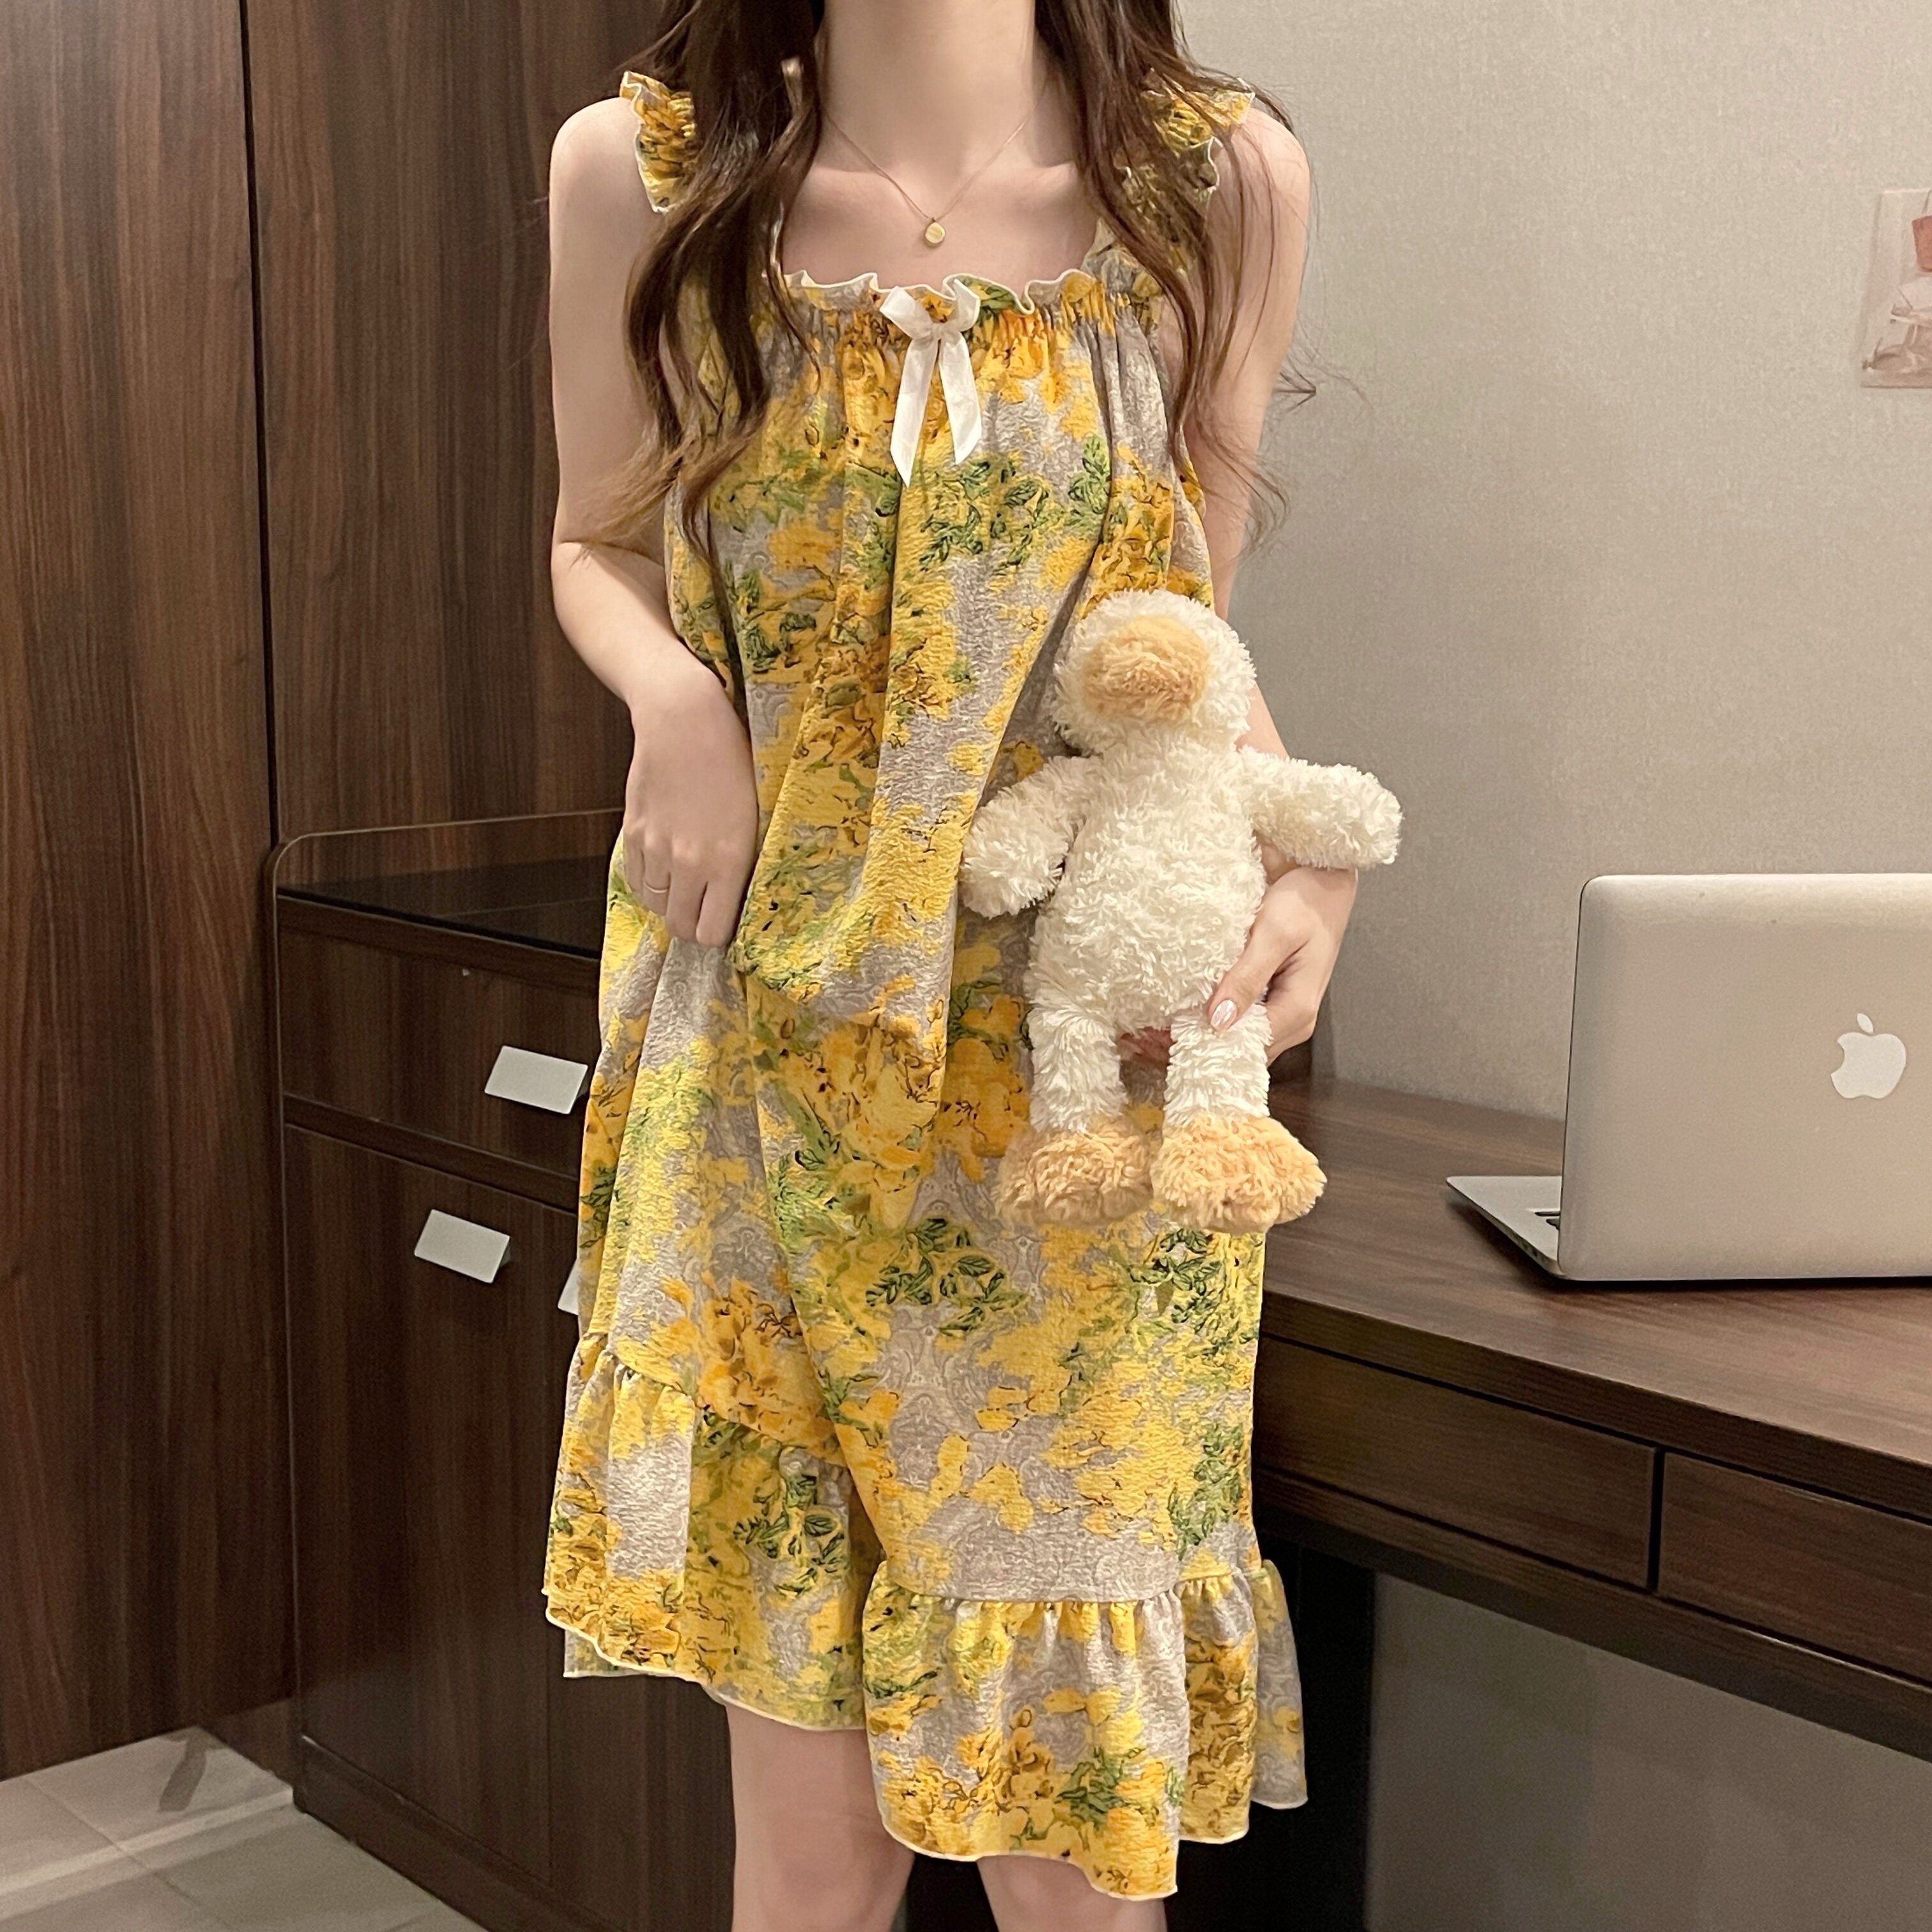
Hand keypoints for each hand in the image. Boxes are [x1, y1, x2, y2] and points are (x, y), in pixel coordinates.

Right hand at [623, 653, 759, 946]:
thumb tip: (732, 900)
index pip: (712, 932)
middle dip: (694, 925)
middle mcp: (689, 862)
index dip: (718, 933)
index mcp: (727, 861)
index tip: (724, 921)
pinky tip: (664, 866)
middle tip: (705, 909)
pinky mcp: (634, 833)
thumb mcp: (754, 817)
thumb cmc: (731, 761)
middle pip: (681, 927)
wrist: (684, 721)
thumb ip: (741, 864)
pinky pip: (636, 881)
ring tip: (687, 883)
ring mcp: (657, 849)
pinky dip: (650, 883)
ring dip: (671, 902)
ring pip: (657, 906)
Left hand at [1118, 859, 1358, 1067]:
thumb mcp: (1274, 933)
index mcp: (1296, 1012)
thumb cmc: (1307, 900)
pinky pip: (1234, 1021)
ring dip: (1189, 1039)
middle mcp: (1291, 1023)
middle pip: (1234, 1052)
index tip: (1151, 1041)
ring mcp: (1279, 1012)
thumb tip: (1217, 1021)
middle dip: (1185, 1050)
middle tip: (1136, 1039)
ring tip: (1142, 1032)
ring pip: (1231, 1041)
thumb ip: (1247, 978)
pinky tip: (1168, 1015)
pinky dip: (1201, 1022)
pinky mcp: (1268, 998)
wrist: (1327, 877)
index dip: (1194, 1050)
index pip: (1240, 1050)